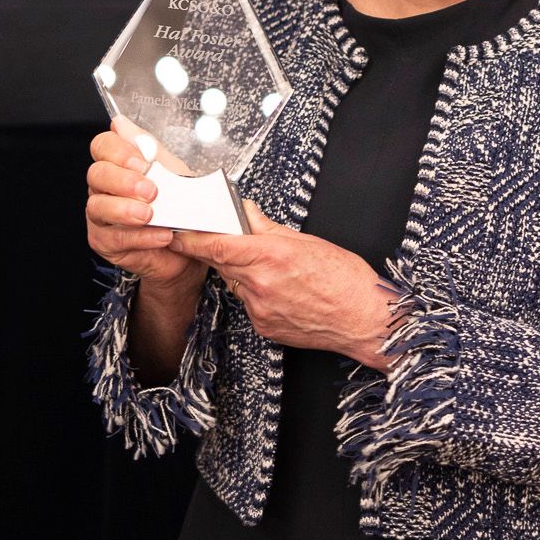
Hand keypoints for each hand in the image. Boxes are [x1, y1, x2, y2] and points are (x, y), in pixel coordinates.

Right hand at [85, 120, 208, 294]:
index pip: (102, 146)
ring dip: (127, 210)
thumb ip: (149, 149)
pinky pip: (114, 237)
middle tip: (151, 191)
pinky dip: (139, 237)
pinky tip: (159, 235)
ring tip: (152, 215)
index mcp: (119, 165)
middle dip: (123, 181)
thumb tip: (121, 123)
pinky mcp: (105, 242)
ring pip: (98, 207)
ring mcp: (101, 216)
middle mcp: (104, 188)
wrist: (190, 246)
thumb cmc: (179, 207)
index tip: (142, 163)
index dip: (119, 151)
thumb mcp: (172, 173)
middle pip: (96, 174)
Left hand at [172, 201, 396, 366]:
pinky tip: (281, 290)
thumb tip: (245, 213)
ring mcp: (260, 308)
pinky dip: (256, 292)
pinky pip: (248, 302)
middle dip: (216, 249)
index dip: (190, 237)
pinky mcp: (264, 326)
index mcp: (272, 255)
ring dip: (243, 272)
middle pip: (220, 262)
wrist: (365, 319)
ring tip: (275, 270)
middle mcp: (261, 284)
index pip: (216, 244)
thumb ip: (269, 228)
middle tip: (223, 239)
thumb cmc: (346, 278)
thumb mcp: (308, 242)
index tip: (174, 230)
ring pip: (235, 282)